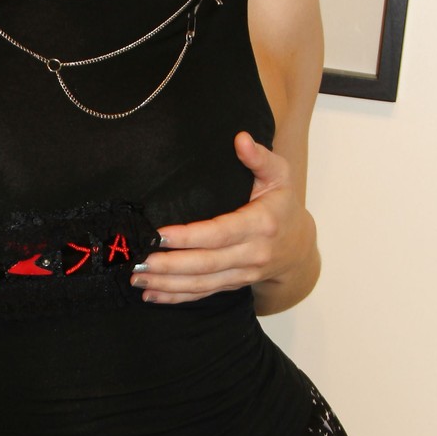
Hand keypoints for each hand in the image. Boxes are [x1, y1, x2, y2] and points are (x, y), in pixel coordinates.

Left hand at [130, 132, 316, 306]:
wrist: (299, 246)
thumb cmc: (282, 204)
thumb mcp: (279, 176)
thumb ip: (260, 158)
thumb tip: (241, 139)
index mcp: (261, 225)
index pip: (220, 233)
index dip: (190, 237)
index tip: (159, 235)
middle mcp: (253, 254)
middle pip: (207, 264)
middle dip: (170, 265)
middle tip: (139, 261)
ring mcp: (243, 274)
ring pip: (202, 284)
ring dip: (167, 284)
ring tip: (137, 279)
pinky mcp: (233, 284)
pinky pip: (203, 293)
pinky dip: (176, 296)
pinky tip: (152, 295)